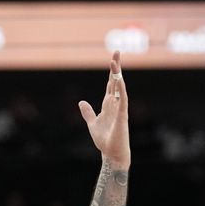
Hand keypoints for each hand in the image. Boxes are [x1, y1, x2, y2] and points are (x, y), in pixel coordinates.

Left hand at [78, 51, 129, 167]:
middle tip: (116, 52)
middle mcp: (116, 104)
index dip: (111, 72)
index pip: (110, 84)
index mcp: (109, 105)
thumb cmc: (104, 140)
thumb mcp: (92, 123)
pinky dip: (121, 90)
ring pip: (119, 88)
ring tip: (114, 61)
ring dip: (117, 75)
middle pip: (116, 82)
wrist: (111, 153)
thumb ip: (88, 112)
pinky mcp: (122, 116)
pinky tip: (119, 80)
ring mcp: (120, 109)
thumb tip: (81, 102)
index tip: (112, 59)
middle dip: (115, 68)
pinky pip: (123, 100)